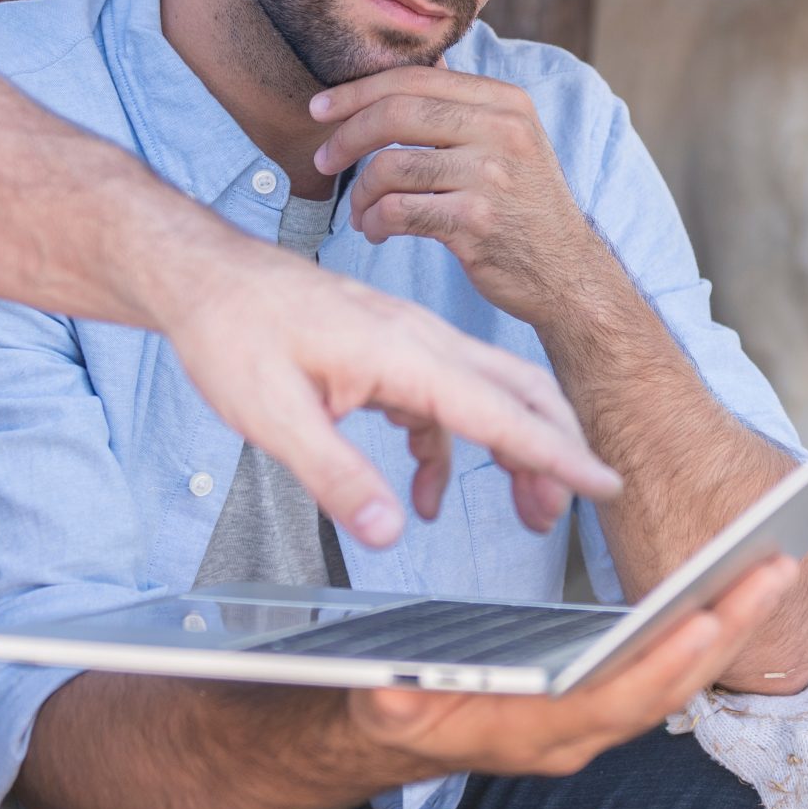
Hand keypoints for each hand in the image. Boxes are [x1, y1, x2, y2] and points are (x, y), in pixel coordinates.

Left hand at [163, 225, 615, 545]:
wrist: (203, 275)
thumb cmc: (230, 332)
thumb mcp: (272, 416)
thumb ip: (336, 476)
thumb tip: (390, 533)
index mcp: (402, 353)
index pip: (499, 413)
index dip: (556, 455)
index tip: (604, 486)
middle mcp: (419, 340)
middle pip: (516, 394)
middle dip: (553, 452)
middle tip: (567, 511)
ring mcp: (406, 343)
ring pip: (486, 396)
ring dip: (511, 452)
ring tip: (524, 511)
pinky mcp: (387, 353)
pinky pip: (442, 401)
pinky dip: (449, 448)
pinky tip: (423, 494)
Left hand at [310, 68, 610, 329]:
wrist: (566, 273)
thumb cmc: (524, 206)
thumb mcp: (511, 141)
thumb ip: (466, 103)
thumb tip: (424, 59)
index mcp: (506, 101)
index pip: (415, 79)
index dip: (357, 92)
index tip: (320, 110)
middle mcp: (502, 131)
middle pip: (396, 114)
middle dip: (345, 137)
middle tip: (321, 161)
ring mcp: (490, 176)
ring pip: (389, 168)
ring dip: (359, 194)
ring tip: (360, 213)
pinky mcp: (475, 222)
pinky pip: (396, 211)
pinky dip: (374, 223)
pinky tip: (377, 232)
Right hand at [346, 556, 800, 776]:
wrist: (399, 738)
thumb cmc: (394, 711)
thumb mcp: (381, 701)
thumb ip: (392, 699)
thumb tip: (395, 687)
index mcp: (537, 734)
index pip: (617, 701)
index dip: (664, 663)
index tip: (710, 619)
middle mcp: (582, 733)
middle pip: (672, 684)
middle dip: (728, 628)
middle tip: (776, 568)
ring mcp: (598, 717)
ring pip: (680, 674)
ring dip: (730, 622)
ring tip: (772, 563)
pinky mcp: (603, 695)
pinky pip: (667, 664)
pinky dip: (706, 626)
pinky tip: (732, 584)